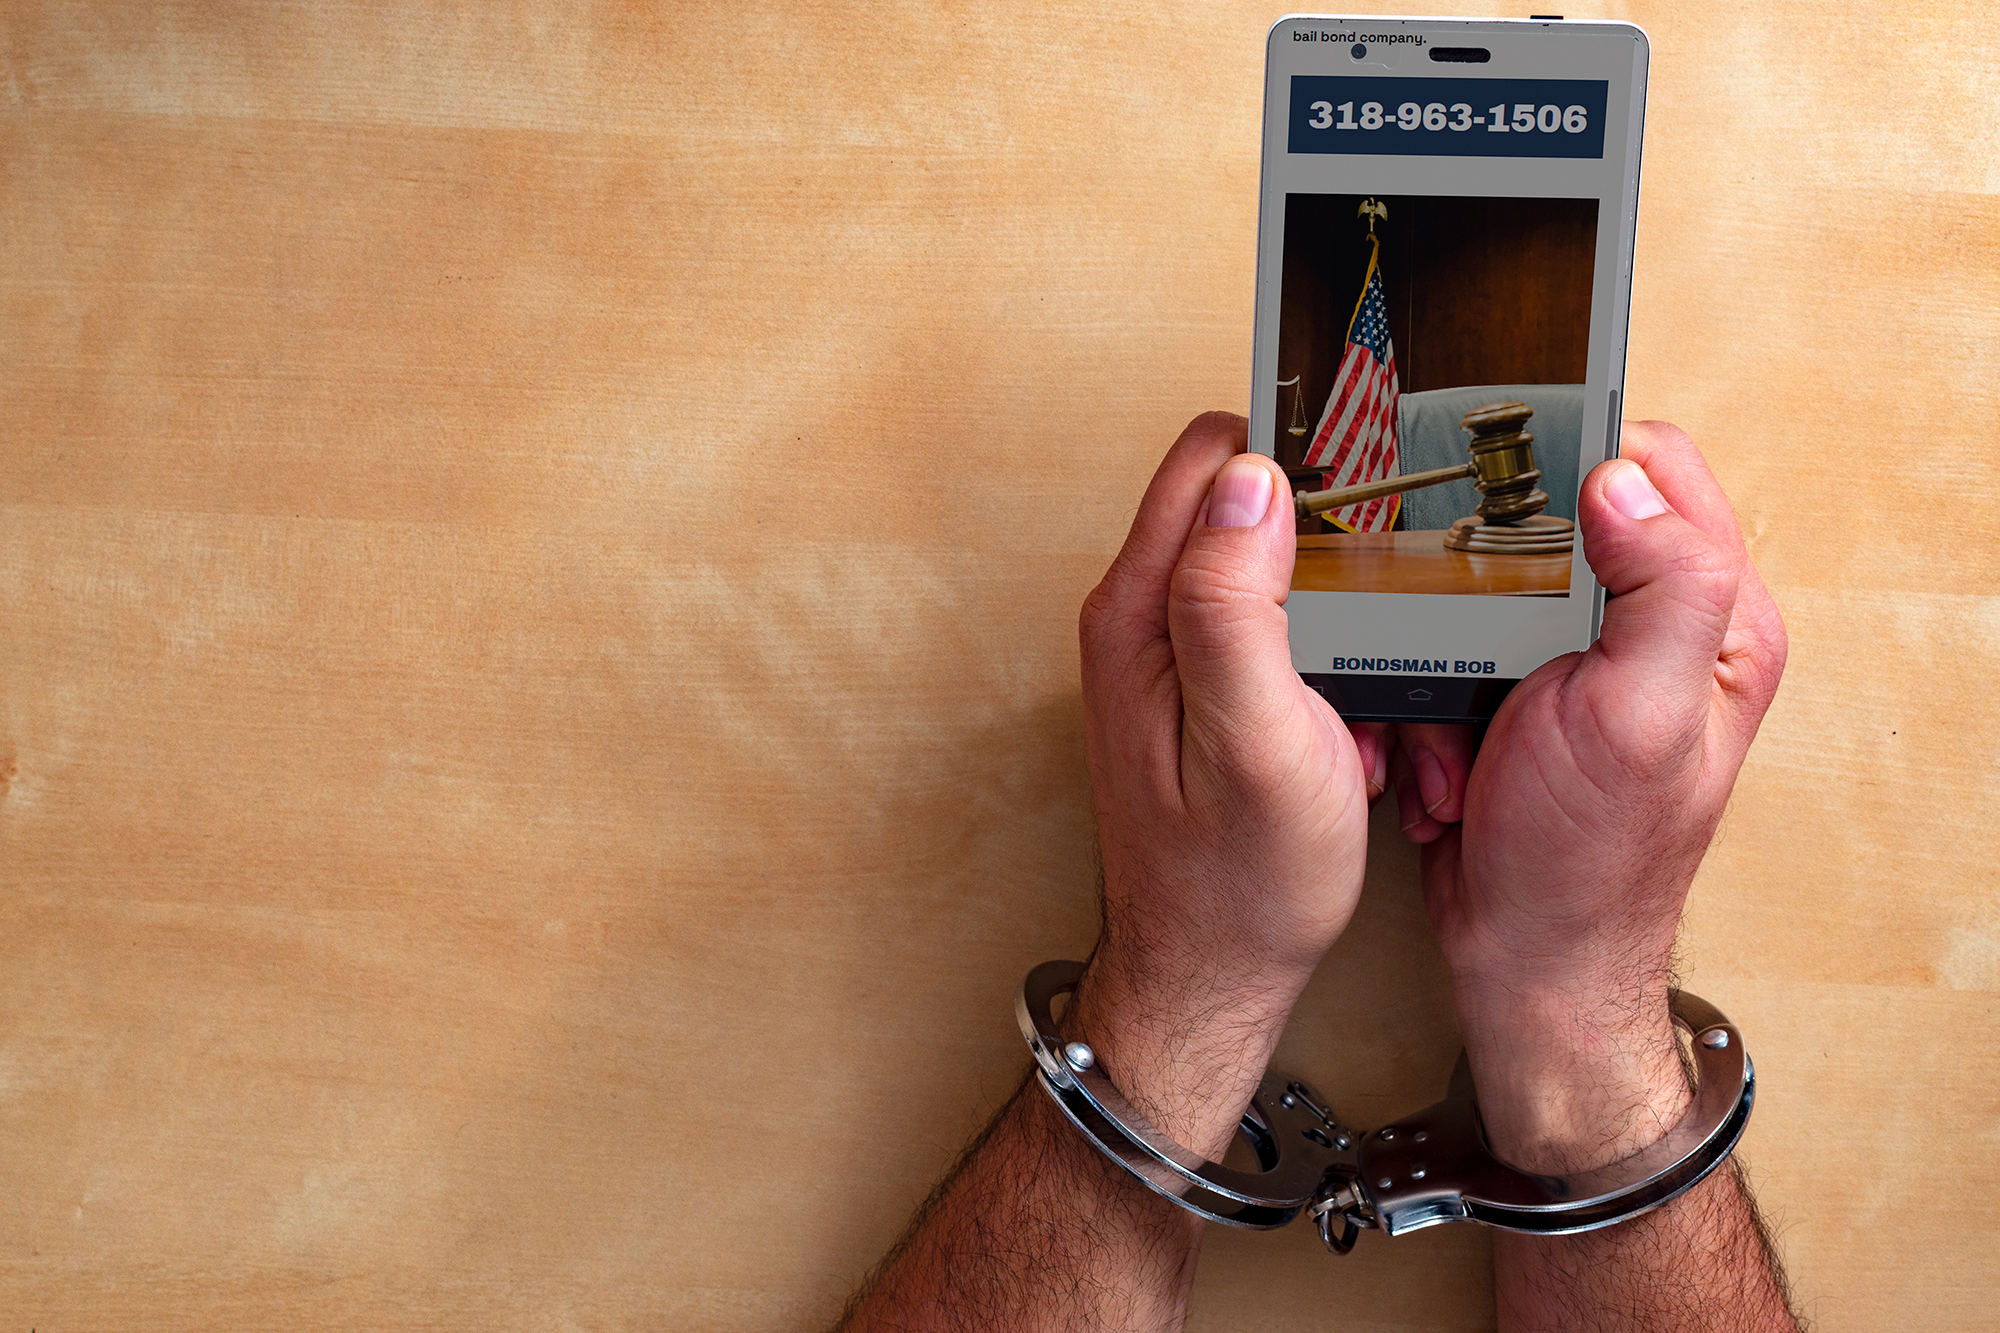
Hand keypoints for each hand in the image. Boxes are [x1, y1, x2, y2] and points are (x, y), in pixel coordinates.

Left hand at [1071, 413, 1381, 1153]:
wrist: (1213, 979)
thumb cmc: (1238, 883)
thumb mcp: (1253, 739)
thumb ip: (1236, 605)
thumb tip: (1249, 483)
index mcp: (1141, 612)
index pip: (1212, 460)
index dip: (1299, 456)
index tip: (1374, 489)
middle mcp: (1141, 619)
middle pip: (1244, 503)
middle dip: (1332, 534)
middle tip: (1392, 593)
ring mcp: (1170, 655)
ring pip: (1273, 567)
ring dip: (1340, 605)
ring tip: (1376, 675)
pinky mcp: (1203, 691)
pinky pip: (1281, 631)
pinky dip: (1331, 657)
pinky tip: (1358, 714)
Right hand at [1393, 423, 1787, 1170]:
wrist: (1526, 962)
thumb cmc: (1589, 862)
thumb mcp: (1638, 718)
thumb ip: (1661, 588)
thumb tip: (1623, 479)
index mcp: (1711, 619)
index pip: (1657, 472)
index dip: (1581, 460)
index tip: (1509, 481)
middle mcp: (1652, 630)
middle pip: (1557, 518)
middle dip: (1488, 572)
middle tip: (1466, 616)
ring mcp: (1579, 663)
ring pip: (1487, 583)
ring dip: (1450, 642)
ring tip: (1456, 711)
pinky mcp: (1517, 694)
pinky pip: (1451, 646)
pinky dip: (1428, 691)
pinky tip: (1440, 747)